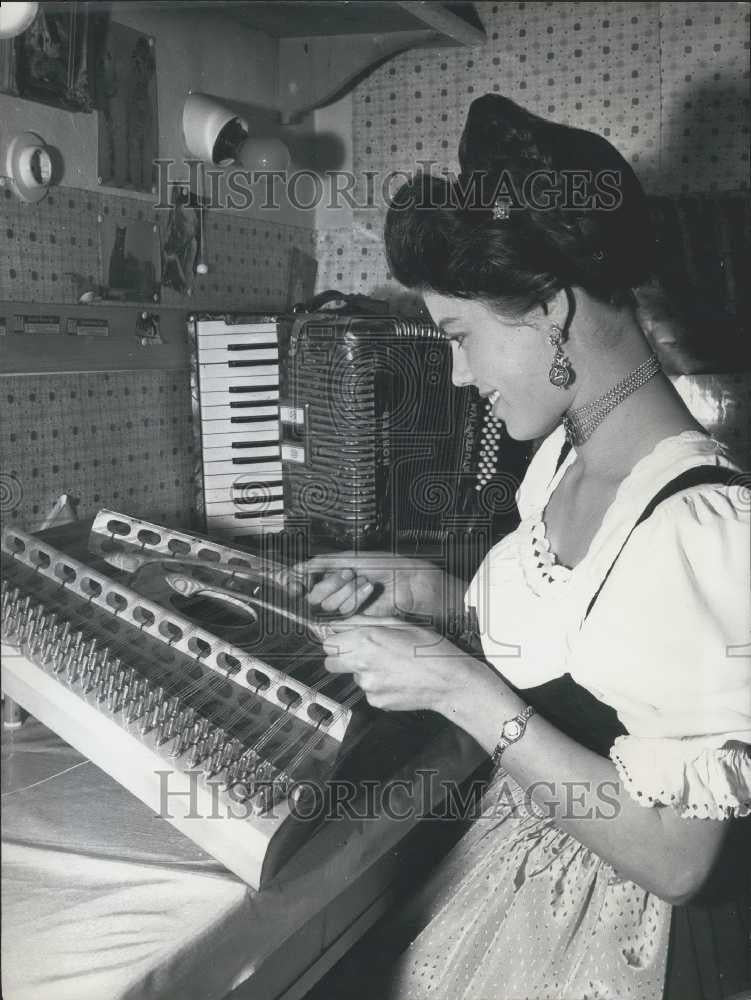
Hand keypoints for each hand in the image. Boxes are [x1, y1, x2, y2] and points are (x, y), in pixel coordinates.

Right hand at [286, 551, 450, 621]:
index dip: (295, 584)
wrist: (406, 580)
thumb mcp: (347, 558)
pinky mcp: (354, 619)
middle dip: (329, 584)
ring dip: (345, 590)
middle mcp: (333, 593)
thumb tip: (295, 569)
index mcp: (328, 575)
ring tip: (361, 580)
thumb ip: (318, 564)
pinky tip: (367, 588)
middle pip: (312, 597)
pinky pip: (343, 612)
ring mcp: (343, 607)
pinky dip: (355, 598)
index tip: (294, 585)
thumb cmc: (383, 565)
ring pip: (327, 606)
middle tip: (347, 574)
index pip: (301, 583)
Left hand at [321, 623, 472, 712]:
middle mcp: (363, 665)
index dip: (336, 640)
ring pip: (353, 676)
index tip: (344, 639)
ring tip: (391, 664)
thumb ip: (366, 622)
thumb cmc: (430, 649)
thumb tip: (342, 624)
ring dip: (364, 670)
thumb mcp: (400, 624)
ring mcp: (368, 686)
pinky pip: (368, 690)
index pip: (328, 643)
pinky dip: (377, 684)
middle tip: (361, 652)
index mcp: (366, 641)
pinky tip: (396, 678)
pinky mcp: (376, 701)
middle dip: (340, 656)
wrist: (449, 681)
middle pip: (331, 663)